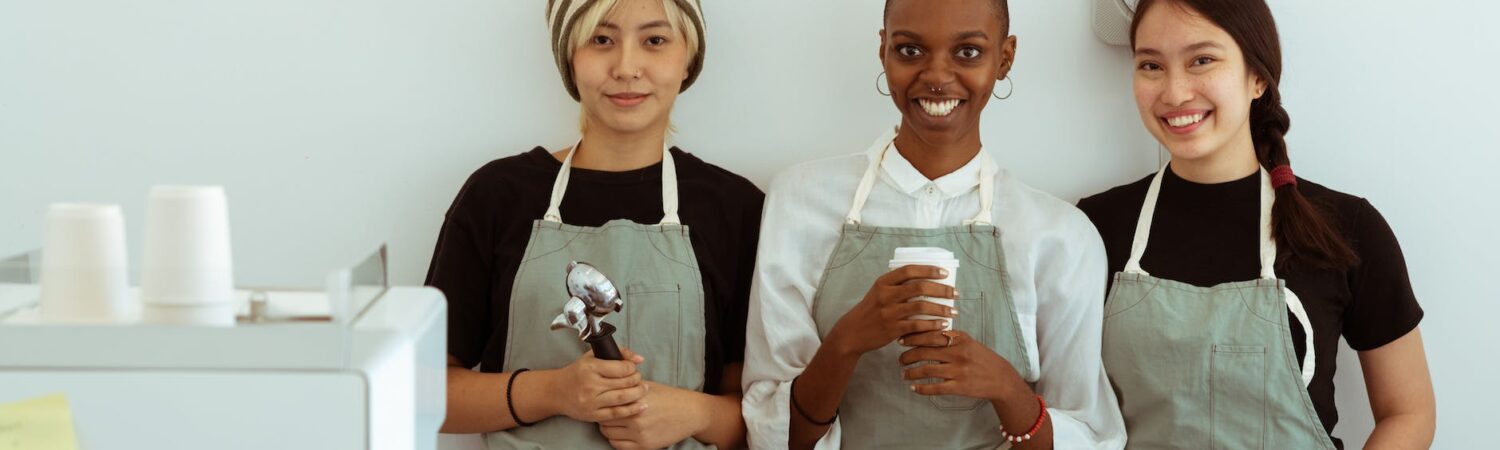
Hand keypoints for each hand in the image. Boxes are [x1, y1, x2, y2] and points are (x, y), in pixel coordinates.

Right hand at [547, 347, 649, 422]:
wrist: (556, 392)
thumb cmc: (577, 372)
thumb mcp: (593, 356)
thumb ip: (618, 353)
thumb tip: (639, 359)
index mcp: (590, 367)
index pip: (621, 368)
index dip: (633, 368)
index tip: (634, 368)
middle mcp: (591, 385)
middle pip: (624, 383)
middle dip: (637, 380)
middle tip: (640, 379)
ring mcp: (591, 401)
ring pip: (622, 398)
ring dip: (638, 393)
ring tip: (644, 389)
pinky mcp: (593, 414)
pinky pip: (617, 413)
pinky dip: (632, 410)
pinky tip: (642, 405)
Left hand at [598, 382, 706, 449]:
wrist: (690, 413)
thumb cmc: (669, 397)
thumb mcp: (647, 386)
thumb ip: (628, 387)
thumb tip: (608, 385)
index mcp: (635, 399)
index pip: (606, 403)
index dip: (604, 403)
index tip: (604, 402)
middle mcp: (636, 417)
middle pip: (604, 420)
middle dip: (605, 417)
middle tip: (609, 414)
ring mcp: (639, 434)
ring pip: (609, 435)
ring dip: (609, 429)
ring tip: (616, 424)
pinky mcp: (644, 446)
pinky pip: (618, 446)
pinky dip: (616, 441)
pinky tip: (622, 434)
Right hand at [826, 265, 957, 356]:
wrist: (852, 332)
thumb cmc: (870, 311)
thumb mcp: (878, 292)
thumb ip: (897, 286)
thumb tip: (927, 281)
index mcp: (883, 282)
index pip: (909, 270)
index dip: (929, 270)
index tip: (945, 273)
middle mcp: (885, 295)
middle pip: (919, 287)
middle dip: (941, 289)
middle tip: (955, 293)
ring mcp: (889, 312)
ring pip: (921, 306)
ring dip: (941, 308)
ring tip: (954, 311)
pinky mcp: (892, 329)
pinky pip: (917, 325)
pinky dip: (933, 324)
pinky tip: (943, 324)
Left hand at [898, 330, 1023, 401]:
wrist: (1001, 378)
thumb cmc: (981, 358)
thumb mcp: (968, 342)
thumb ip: (949, 337)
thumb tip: (925, 331)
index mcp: (959, 339)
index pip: (930, 335)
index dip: (912, 338)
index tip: (901, 340)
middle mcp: (958, 353)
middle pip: (924, 352)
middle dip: (907, 356)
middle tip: (900, 359)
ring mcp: (958, 371)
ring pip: (926, 370)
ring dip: (911, 372)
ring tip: (904, 374)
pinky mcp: (959, 387)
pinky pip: (935, 388)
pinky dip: (921, 388)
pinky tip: (914, 387)